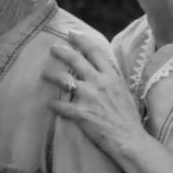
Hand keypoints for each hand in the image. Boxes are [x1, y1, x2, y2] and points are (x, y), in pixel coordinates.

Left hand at [44, 31, 145, 157]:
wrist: (128, 138)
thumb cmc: (127, 116)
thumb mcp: (123, 91)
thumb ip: (110, 79)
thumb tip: (99, 69)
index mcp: (111, 76)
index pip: (95, 52)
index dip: (82, 41)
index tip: (72, 34)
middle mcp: (99, 83)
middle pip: (76, 61)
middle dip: (62, 52)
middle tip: (52, 48)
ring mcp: (89, 97)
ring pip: (64, 80)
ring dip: (51, 75)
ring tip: (43, 74)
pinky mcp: (80, 113)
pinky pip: (60, 105)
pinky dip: (53, 104)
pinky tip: (49, 104)